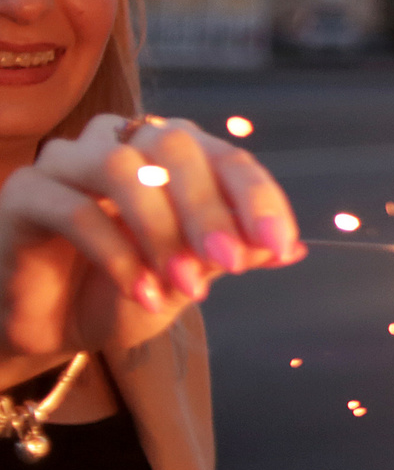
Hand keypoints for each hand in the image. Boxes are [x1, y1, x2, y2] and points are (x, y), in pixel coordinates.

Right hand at [0, 113, 304, 373]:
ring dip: (163, 231)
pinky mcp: (23, 193)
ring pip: (121, 169)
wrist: (53, 327)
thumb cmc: (124, 292)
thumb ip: (232, 255)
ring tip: (186, 286)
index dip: (257, 198)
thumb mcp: (189, 278)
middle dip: (209, 209)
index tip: (280, 245)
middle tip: (232, 264)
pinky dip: (118, 256)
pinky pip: (74, 210)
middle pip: (174, 148)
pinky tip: (142, 294)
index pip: (225, 157)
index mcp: (171, 152)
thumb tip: (291, 248)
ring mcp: (66, 162)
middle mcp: (119, 142)